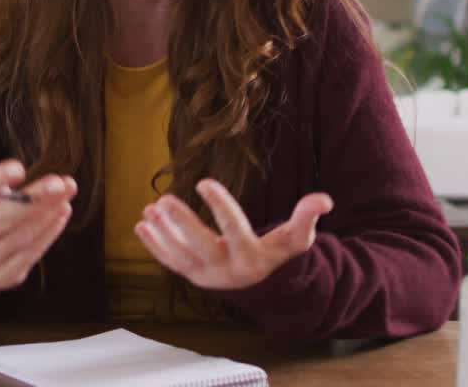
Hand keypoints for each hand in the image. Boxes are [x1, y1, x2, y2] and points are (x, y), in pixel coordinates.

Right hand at [0, 148, 76, 290]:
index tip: (19, 168)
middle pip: (3, 219)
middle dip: (35, 199)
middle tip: (59, 183)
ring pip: (21, 237)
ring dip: (47, 214)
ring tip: (65, 194)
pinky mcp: (2, 278)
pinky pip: (30, 255)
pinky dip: (49, 233)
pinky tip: (62, 213)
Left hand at [135, 179, 332, 290]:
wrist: (259, 285)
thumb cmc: (275, 253)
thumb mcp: (294, 239)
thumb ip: (306, 219)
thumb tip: (325, 200)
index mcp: (252, 258)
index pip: (235, 230)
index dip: (220, 206)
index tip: (204, 181)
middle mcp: (227, 270)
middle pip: (201, 247)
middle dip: (182, 224)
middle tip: (164, 199)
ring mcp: (206, 276)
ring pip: (180, 257)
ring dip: (162, 234)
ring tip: (150, 209)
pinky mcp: (191, 276)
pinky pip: (170, 262)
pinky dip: (154, 246)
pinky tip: (142, 224)